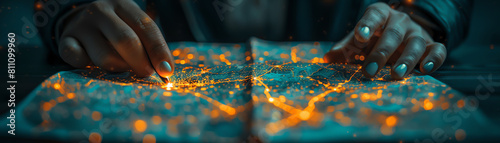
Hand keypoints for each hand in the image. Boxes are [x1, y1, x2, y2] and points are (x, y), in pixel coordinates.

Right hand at [58, 0, 173, 77]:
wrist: (81, 21)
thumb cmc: (118, 29)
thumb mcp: (134, 28)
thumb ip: (148, 46)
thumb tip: (165, 71)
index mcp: (124, 5)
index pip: (146, 27)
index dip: (159, 51)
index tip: (166, 71)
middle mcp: (101, 11)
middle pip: (126, 41)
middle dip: (141, 63)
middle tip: (146, 75)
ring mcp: (82, 25)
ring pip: (105, 57)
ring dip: (119, 69)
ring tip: (123, 69)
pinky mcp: (66, 40)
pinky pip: (79, 60)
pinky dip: (90, 68)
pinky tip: (94, 66)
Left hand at [323, 2, 445, 79]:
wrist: (401, 37)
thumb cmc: (374, 39)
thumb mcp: (358, 41)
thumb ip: (345, 49)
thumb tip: (328, 59)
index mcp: (380, 15)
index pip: (374, 14)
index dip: (367, 25)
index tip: (359, 38)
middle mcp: (400, 21)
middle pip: (392, 34)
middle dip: (380, 53)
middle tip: (369, 71)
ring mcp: (417, 33)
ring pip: (415, 43)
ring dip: (406, 60)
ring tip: (396, 75)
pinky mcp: (431, 45)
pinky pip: (437, 50)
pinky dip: (433, 59)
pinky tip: (425, 70)